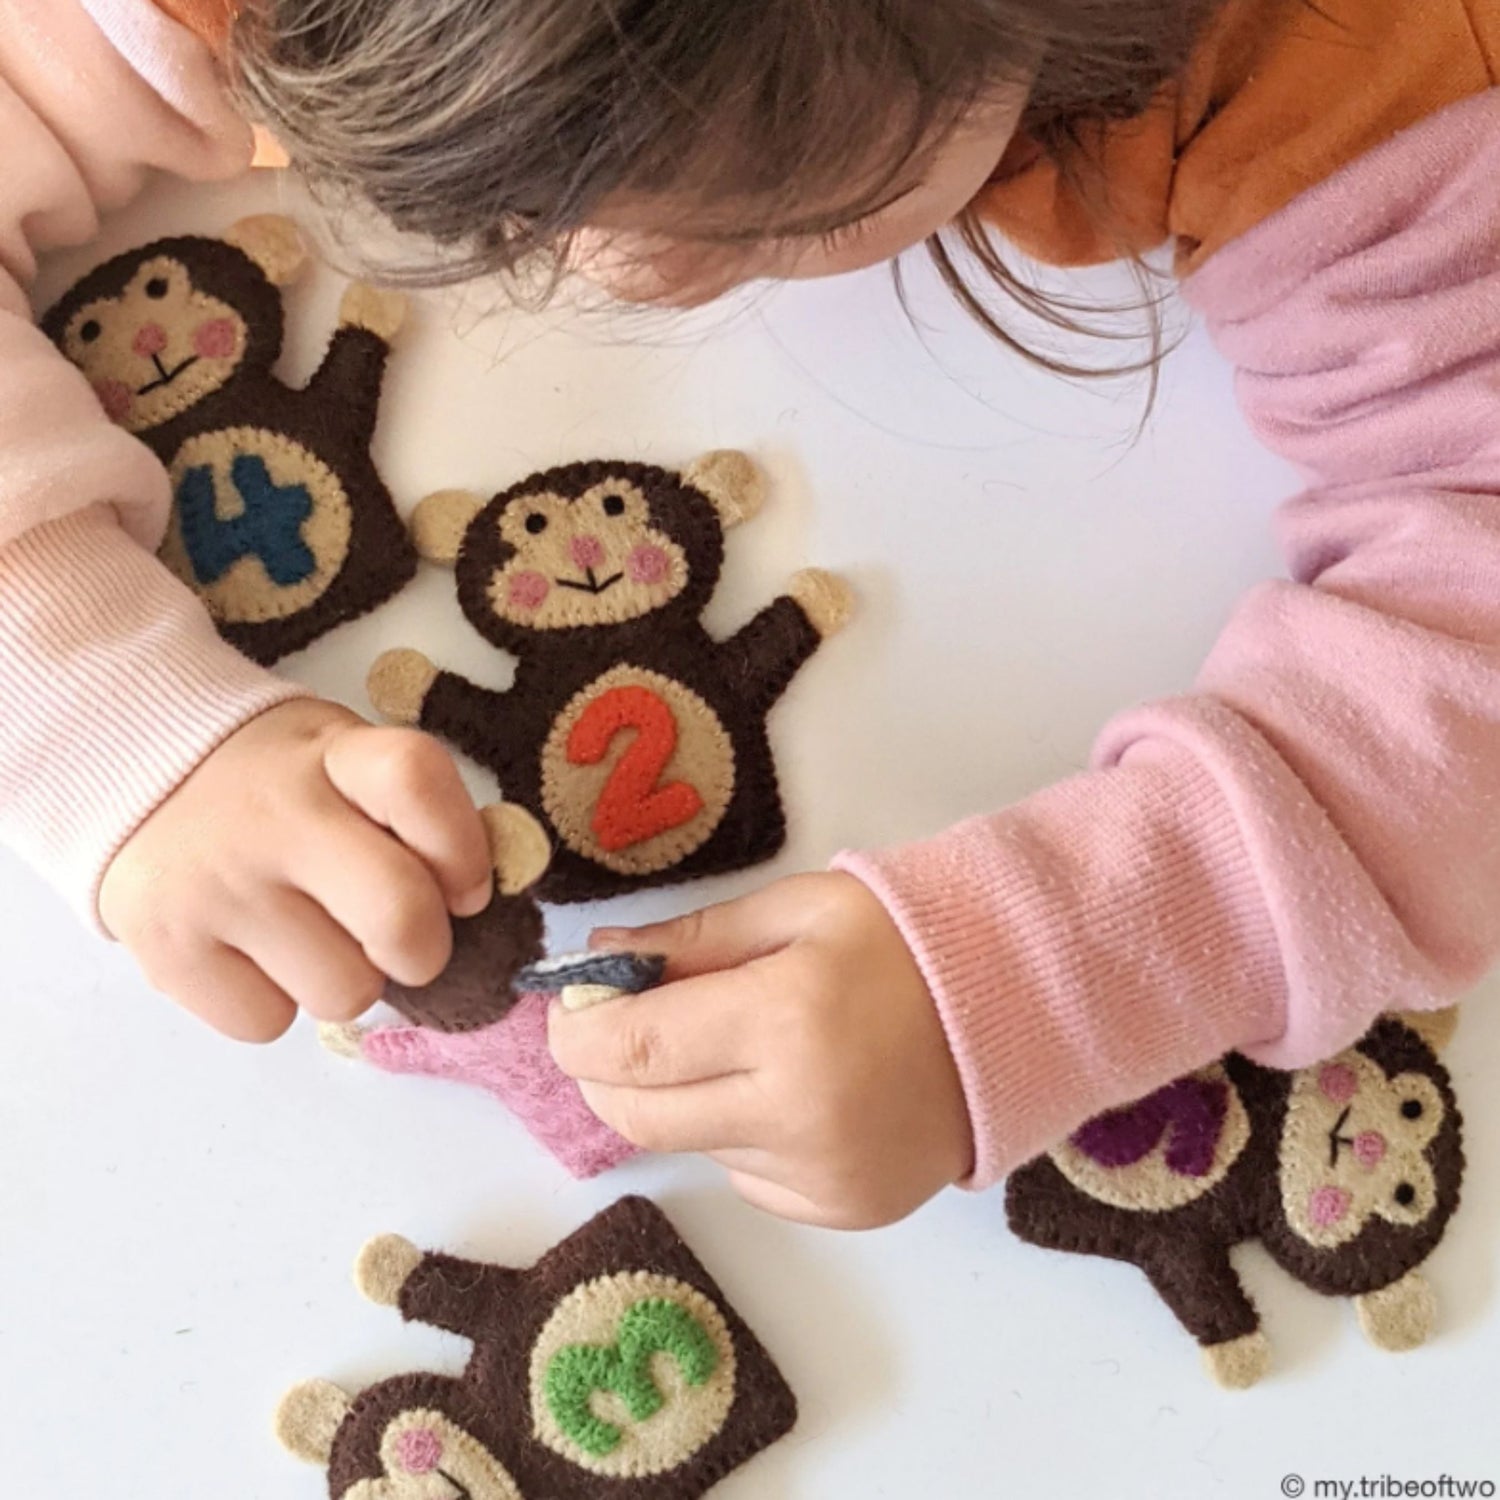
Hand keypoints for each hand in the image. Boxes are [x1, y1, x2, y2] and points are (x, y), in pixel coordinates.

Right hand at [99, 699, 491, 1042]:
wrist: (133, 770)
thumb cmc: (281, 781)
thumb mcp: (349, 758)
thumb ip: (417, 814)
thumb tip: (481, 896)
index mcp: (335, 756)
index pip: (417, 782)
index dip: (465, 848)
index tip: (466, 885)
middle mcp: (273, 817)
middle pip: (400, 915)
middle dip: (425, 947)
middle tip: (402, 938)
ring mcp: (215, 886)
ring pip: (344, 993)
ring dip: (345, 978)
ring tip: (310, 931)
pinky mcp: (168, 951)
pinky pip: (269, 1023)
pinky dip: (276, 1001)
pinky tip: (256, 951)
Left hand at [548, 873, 973, 1227]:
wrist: (1015, 1009)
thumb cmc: (900, 941)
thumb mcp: (796, 911)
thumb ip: (690, 938)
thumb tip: (598, 959)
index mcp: (784, 1019)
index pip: (633, 1048)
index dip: (577, 1031)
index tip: (567, 1008)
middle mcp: (798, 1113)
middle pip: (641, 1118)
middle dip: (603, 1075)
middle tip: (612, 1034)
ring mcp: (822, 1175)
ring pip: (695, 1146)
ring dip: (685, 1100)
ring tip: (741, 1048)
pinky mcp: (844, 1210)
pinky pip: (749, 1180)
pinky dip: (741, 1137)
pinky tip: (791, 1092)